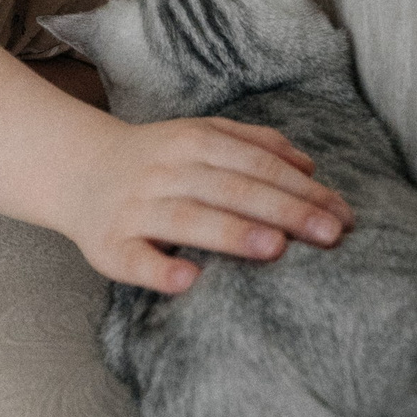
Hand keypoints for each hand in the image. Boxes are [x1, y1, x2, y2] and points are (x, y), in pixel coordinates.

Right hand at [72, 114, 352, 296]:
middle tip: (330, 235)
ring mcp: (136, 208)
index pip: (256, 164)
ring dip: (232, 233)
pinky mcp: (109, 245)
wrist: (75, 171)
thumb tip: (310, 164)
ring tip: (276, 249)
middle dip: (284, 210)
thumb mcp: (198, 136)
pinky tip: (190, 280)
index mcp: (191, 142)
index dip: (301, 187)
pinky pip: (135, 260)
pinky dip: (161, 270)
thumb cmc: (153, 161)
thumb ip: (252, 143)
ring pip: (188, 219)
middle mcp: (165, 171)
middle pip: (231, 189)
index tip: (341, 214)